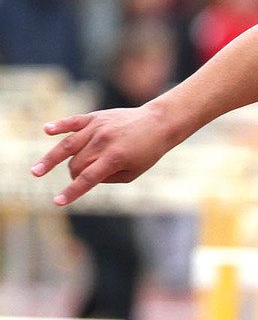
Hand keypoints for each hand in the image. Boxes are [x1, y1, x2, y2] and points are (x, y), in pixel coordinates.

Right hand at [31, 105, 171, 205]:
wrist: (159, 123)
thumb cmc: (148, 152)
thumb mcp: (134, 172)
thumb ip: (108, 178)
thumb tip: (84, 178)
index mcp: (115, 158)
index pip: (88, 178)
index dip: (72, 192)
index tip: (58, 202)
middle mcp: (103, 142)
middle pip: (77, 163)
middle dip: (73, 175)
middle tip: (76, 178)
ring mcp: (97, 128)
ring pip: (68, 146)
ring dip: (51, 159)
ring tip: (36, 171)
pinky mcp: (95, 117)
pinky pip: (73, 121)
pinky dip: (59, 125)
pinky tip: (46, 130)